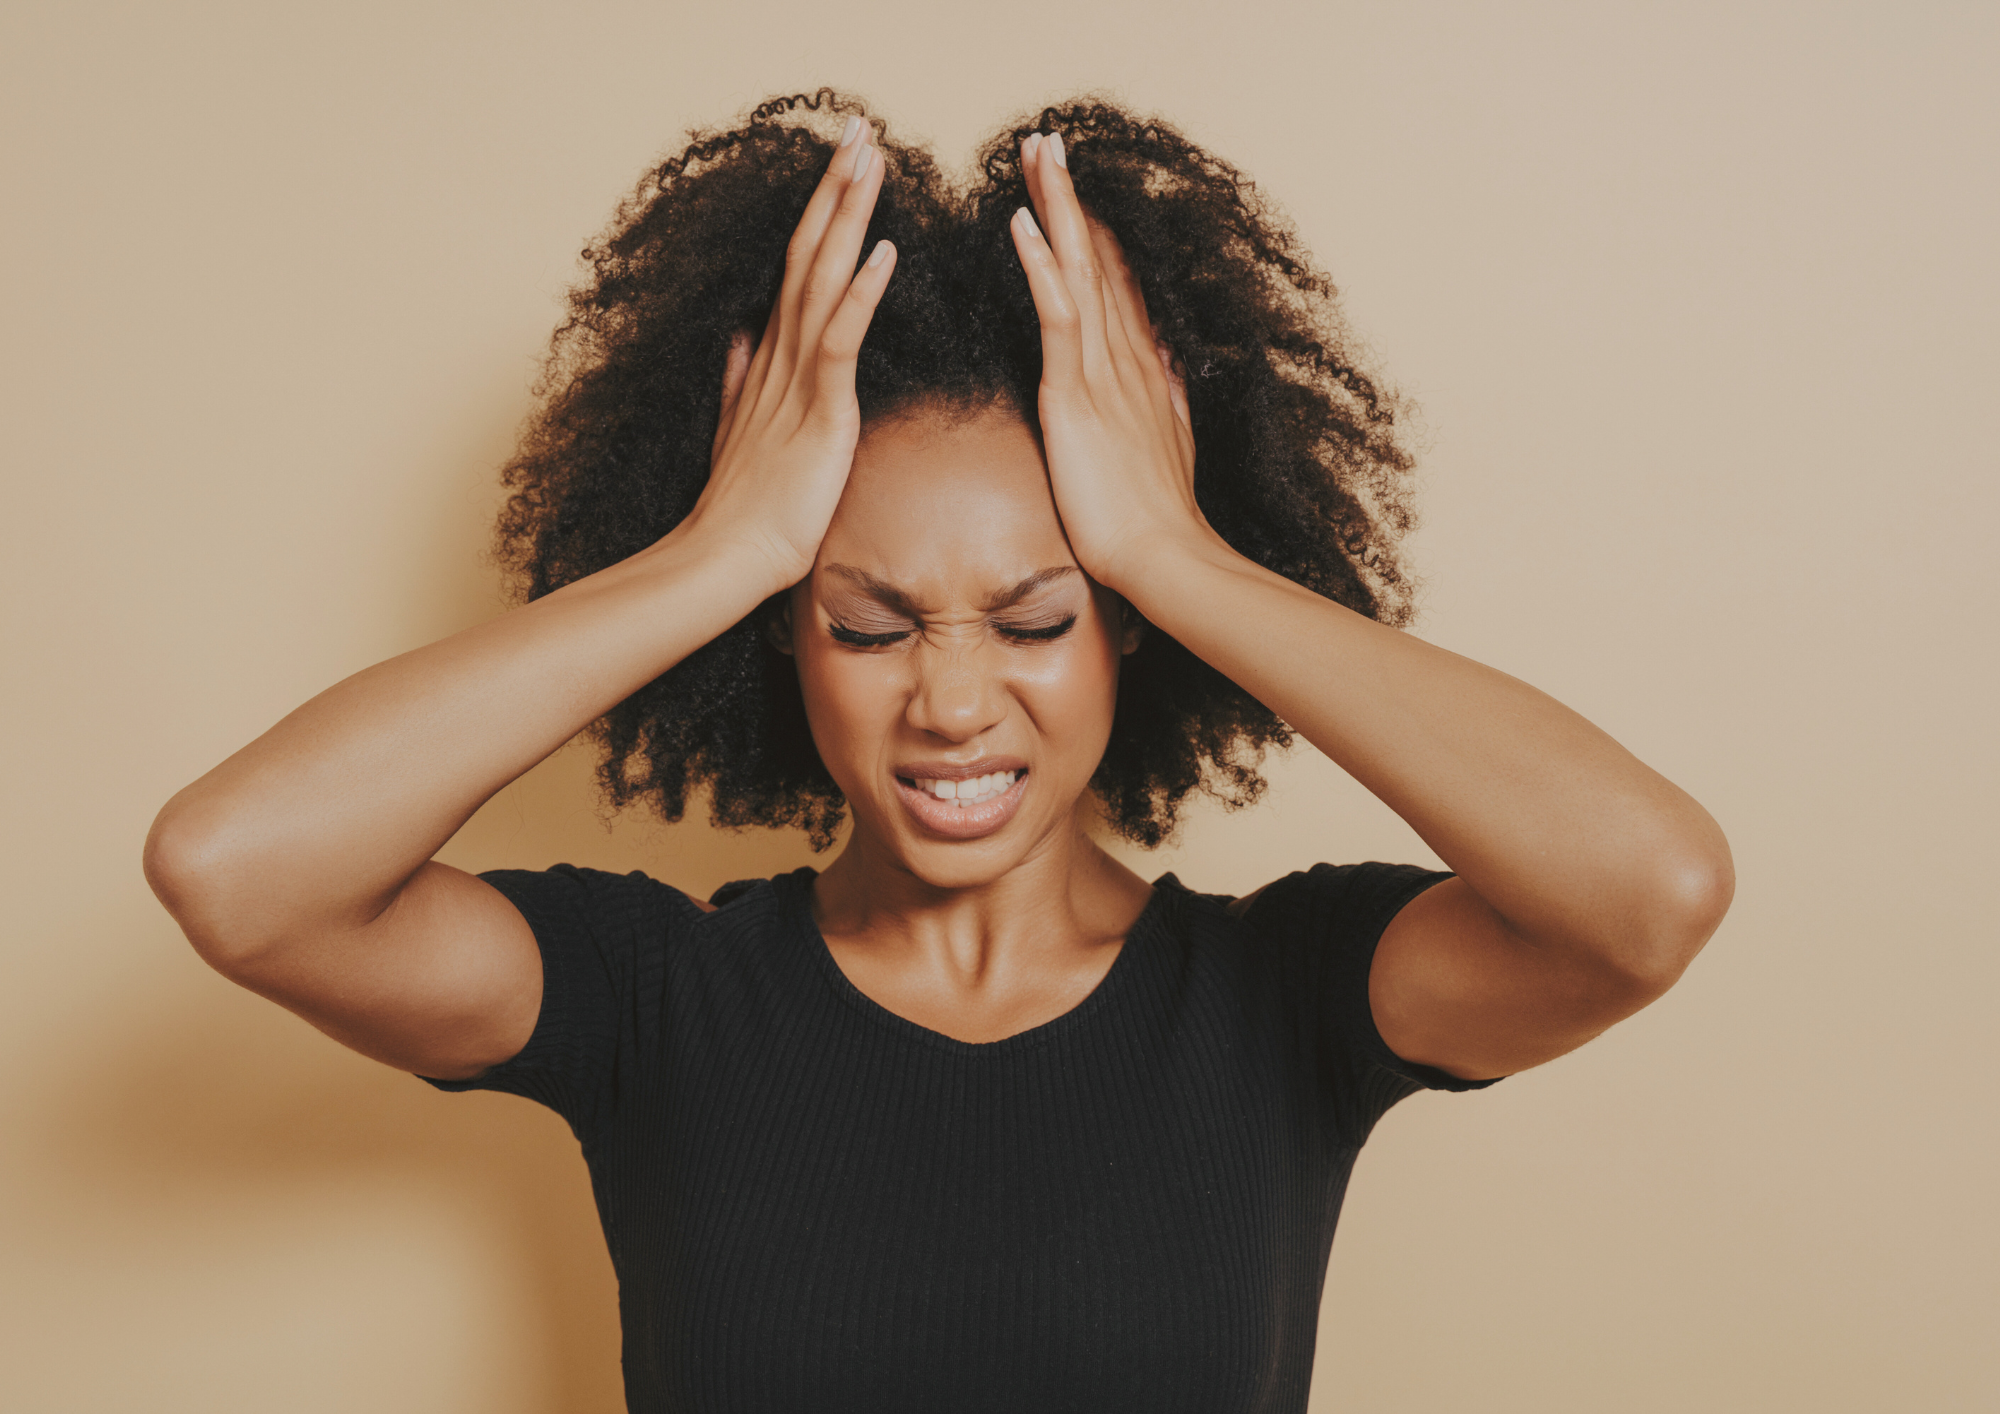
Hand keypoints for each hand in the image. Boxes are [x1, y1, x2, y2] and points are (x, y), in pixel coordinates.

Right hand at [679, 116, 896, 593]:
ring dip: (849, 215)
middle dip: (837, 188)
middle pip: (810, 251)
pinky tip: (882, 252)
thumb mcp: (741, 429)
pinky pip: (841, 340)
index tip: (843, 162)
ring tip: (871, 159)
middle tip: (861, 128)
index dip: (823, 210)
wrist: (729, 557)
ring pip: (823, 277)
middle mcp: (782, 353)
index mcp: (774, 357)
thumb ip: (743, 379)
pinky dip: (860, 293)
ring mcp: (797, 378)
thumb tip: (742, 338)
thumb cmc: (745, 507)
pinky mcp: (820, 410)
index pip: (800, 265)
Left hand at [1008, 132, 1211, 593]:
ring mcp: (1104, 373)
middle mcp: (1126, 358)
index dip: (1095, 232)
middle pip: (1095, 260)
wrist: (1165, 559)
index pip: (1113, 283)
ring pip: (1077, 271)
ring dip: (1055, 208)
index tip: (1077, 188)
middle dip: (1070, 198)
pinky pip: (1057, 319)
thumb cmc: (1156, 522)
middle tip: (1046, 142)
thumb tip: (1171, 362)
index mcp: (1139, 371)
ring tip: (1033, 155)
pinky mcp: (1077, 398)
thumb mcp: (1167, 446)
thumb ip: (1165, 398)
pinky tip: (1021, 226)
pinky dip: (1041, 269)